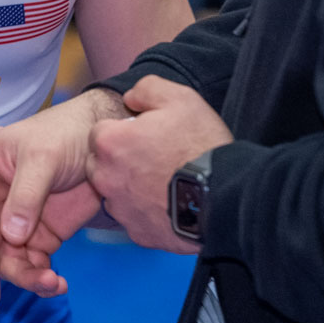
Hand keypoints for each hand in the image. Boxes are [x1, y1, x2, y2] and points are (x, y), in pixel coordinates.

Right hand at [0, 90, 124, 309]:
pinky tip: (57, 284)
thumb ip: (25, 194)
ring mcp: (16, 224)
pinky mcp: (40, 239)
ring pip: (7, 261)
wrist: (102, 147)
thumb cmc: (62, 135)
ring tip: (49, 282)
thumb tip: (11, 235)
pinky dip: (43, 279)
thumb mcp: (42, 156)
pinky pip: (34, 266)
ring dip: (24, 277)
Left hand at [86, 75, 232, 251]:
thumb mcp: (178, 98)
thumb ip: (146, 89)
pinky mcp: (138, 233)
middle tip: (153, 156)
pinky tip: (169, 201)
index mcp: (111, 143)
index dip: (122, 131)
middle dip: (120, 160)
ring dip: (131, 186)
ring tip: (164, 180)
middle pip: (101, 165)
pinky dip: (147, 210)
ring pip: (116, 193)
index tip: (143, 134)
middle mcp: (107, 178)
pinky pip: (134, 217)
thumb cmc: (201, 146)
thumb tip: (131, 98)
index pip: (99, 133)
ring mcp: (122, 208)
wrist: (224, 195)